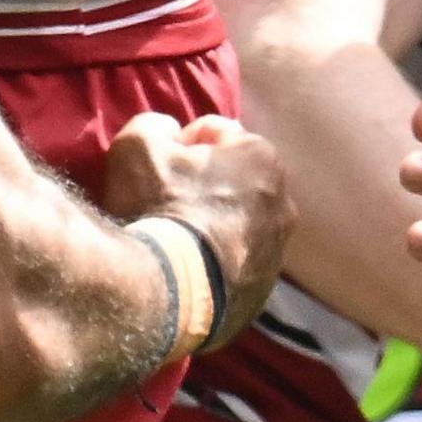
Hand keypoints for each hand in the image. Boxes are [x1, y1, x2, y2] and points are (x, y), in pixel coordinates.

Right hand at [102, 110, 293, 350]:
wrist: (162, 295)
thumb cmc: (157, 208)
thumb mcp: (139, 144)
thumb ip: (156, 125)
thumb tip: (169, 135)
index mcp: (262, 158)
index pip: (216, 135)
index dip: (181, 145)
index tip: (158, 166)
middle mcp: (283, 204)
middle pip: (234, 183)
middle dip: (205, 186)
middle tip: (165, 202)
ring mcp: (276, 255)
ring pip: (238, 227)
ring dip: (213, 227)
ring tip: (175, 241)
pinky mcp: (262, 296)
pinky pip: (235, 268)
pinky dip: (215, 265)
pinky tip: (185, 272)